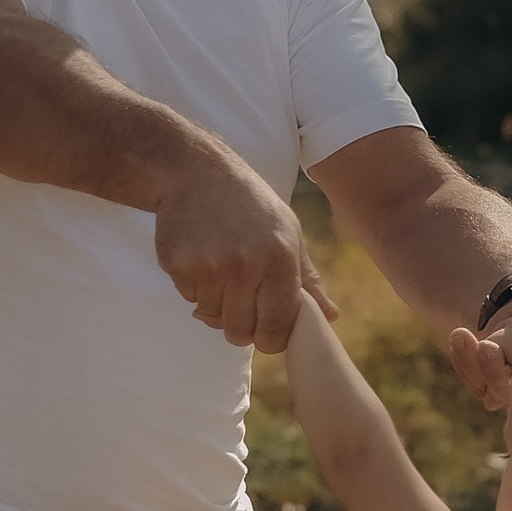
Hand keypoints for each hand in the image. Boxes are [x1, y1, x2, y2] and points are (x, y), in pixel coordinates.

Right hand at [153, 143, 338, 348]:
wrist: (197, 172)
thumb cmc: (252, 206)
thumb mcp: (289, 233)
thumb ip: (307, 280)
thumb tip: (332, 316)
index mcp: (279, 259)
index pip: (276, 328)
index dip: (272, 338)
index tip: (268, 329)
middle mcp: (245, 265)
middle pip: (241, 332)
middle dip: (242, 325)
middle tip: (241, 298)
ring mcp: (209, 266)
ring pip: (213, 317)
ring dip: (217, 303)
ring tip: (221, 268)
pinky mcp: (179, 265)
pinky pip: (190, 298)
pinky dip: (196, 287)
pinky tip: (202, 257)